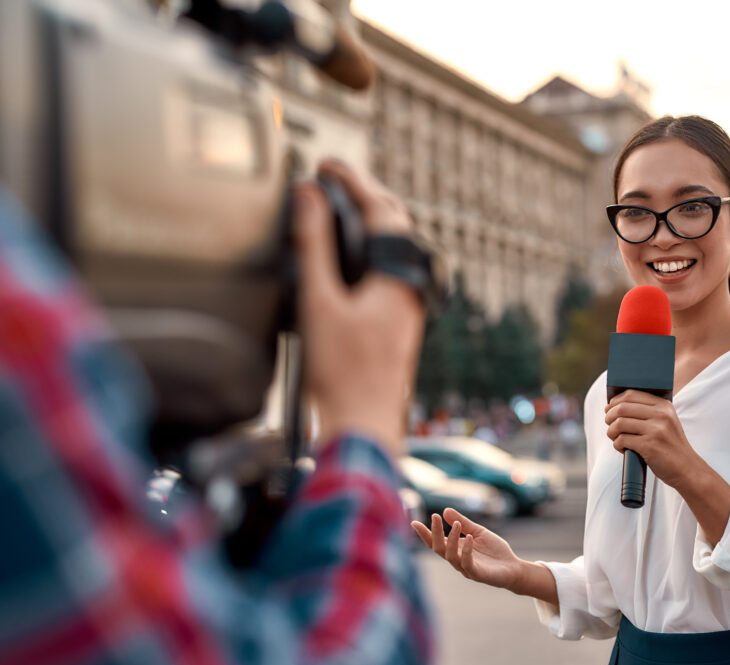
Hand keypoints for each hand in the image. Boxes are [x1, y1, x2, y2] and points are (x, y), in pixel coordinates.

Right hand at [293, 159, 422, 453]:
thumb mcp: (317, 302)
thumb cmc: (340, 374)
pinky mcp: (399, 324)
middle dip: (366, 196)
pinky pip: (390, 270)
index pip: (380, 209)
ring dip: (370, 223)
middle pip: (395, 226)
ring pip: (395, 249)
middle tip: (334, 180)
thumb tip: (309, 196)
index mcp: (398, 277)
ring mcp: (409, 307)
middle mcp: (411, 288)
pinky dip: (370, 250)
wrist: (362, 427)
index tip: (326, 164)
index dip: (352, 180)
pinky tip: (348, 260)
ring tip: (339, 210)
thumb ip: (313, 245)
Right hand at [411, 509, 524, 590]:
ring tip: (456, 524)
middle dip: (435, 533)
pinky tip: (469, 538)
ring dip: (451, 539)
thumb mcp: (478, 531)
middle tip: (435, 516)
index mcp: (455, 549)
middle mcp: (457, 560)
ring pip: (450, 556)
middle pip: (438, 548)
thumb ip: (463, 523)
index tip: (413, 522)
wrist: (513, 567)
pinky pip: (467, 563)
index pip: (435, 542)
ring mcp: (466, 568)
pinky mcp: (477, 574)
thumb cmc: (494, 551)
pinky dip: (466, 550)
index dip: (425, 534)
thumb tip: (445, 510)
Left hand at [604, 390, 692, 489]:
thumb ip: (648, 411)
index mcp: (664, 406)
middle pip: (622, 408)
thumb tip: (615, 405)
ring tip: (614, 437)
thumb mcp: (666, 422)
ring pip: (619, 423)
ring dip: (611, 431)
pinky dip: (617, 445)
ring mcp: (656, 431)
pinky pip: (622, 440)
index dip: (615, 401)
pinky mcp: (650, 446)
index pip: (631, 394)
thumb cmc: (671, 445)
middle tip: (609, 424)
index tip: (609, 408)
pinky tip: (623, 449)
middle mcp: (661, 415)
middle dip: (610, 416)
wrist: (687, 469)